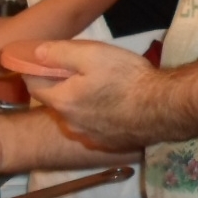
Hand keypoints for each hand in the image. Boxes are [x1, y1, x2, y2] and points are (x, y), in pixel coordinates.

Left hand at [23, 39, 172, 150]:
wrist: (164, 107)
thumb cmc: (126, 77)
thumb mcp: (90, 54)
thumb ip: (58, 54)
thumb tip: (34, 53)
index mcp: (62, 101)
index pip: (33, 86)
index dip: (35, 70)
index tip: (44, 58)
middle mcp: (71, 124)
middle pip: (55, 100)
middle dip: (60, 84)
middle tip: (78, 68)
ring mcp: (90, 137)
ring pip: (74, 115)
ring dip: (78, 101)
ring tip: (99, 85)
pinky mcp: (108, 144)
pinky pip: (92, 126)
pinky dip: (95, 115)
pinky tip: (112, 104)